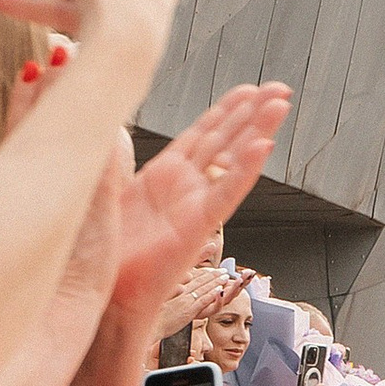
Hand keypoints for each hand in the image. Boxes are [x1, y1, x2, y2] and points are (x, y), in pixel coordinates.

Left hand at [106, 85, 292, 333]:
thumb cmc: (105, 254)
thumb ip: (111, 155)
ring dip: (258, 130)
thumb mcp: (105, 190)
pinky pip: (226, 193)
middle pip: (225, 140)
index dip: (226, 110)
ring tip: (281, 104)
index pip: (202, 134)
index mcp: (163, 177)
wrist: (103, 297)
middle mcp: (185, 188)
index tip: (249, 88)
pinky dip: (246, 170)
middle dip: (253, 112)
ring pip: (233, 159)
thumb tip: (105, 121)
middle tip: (280, 88)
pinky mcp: (198, 227)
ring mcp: (194, 206)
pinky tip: (264, 146)